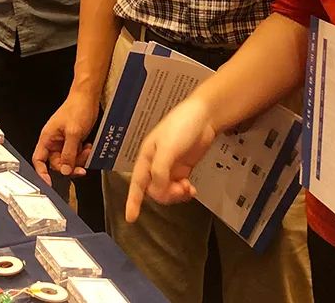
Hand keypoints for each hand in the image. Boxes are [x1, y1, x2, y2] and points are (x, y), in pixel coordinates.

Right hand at [33, 91, 99, 184]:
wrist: (87, 98)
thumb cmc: (76, 109)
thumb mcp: (73, 133)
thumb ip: (69, 153)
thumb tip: (65, 171)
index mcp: (47, 138)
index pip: (39, 160)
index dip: (42, 173)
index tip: (48, 184)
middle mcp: (54, 142)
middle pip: (57, 164)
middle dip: (70, 166)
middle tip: (81, 168)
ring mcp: (64, 142)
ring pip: (69, 161)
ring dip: (79, 160)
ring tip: (86, 150)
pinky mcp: (73, 141)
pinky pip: (76, 155)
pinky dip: (83, 154)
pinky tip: (88, 146)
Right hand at [126, 97, 216, 222]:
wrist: (203, 116)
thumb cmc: (180, 128)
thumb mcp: (167, 149)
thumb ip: (160, 172)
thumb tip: (158, 192)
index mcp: (146, 157)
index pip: (137, 184)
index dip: (132, 201)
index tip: (130, 218)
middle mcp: (155, 164)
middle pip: (154, 190)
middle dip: (166, 194)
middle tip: (181, 190)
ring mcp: (169, 167)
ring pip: (167, 190)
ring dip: (176, 194)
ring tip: (188, 189)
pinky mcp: (183, 168)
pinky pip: (178, 187)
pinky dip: (184, 191)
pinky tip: (191, 189)